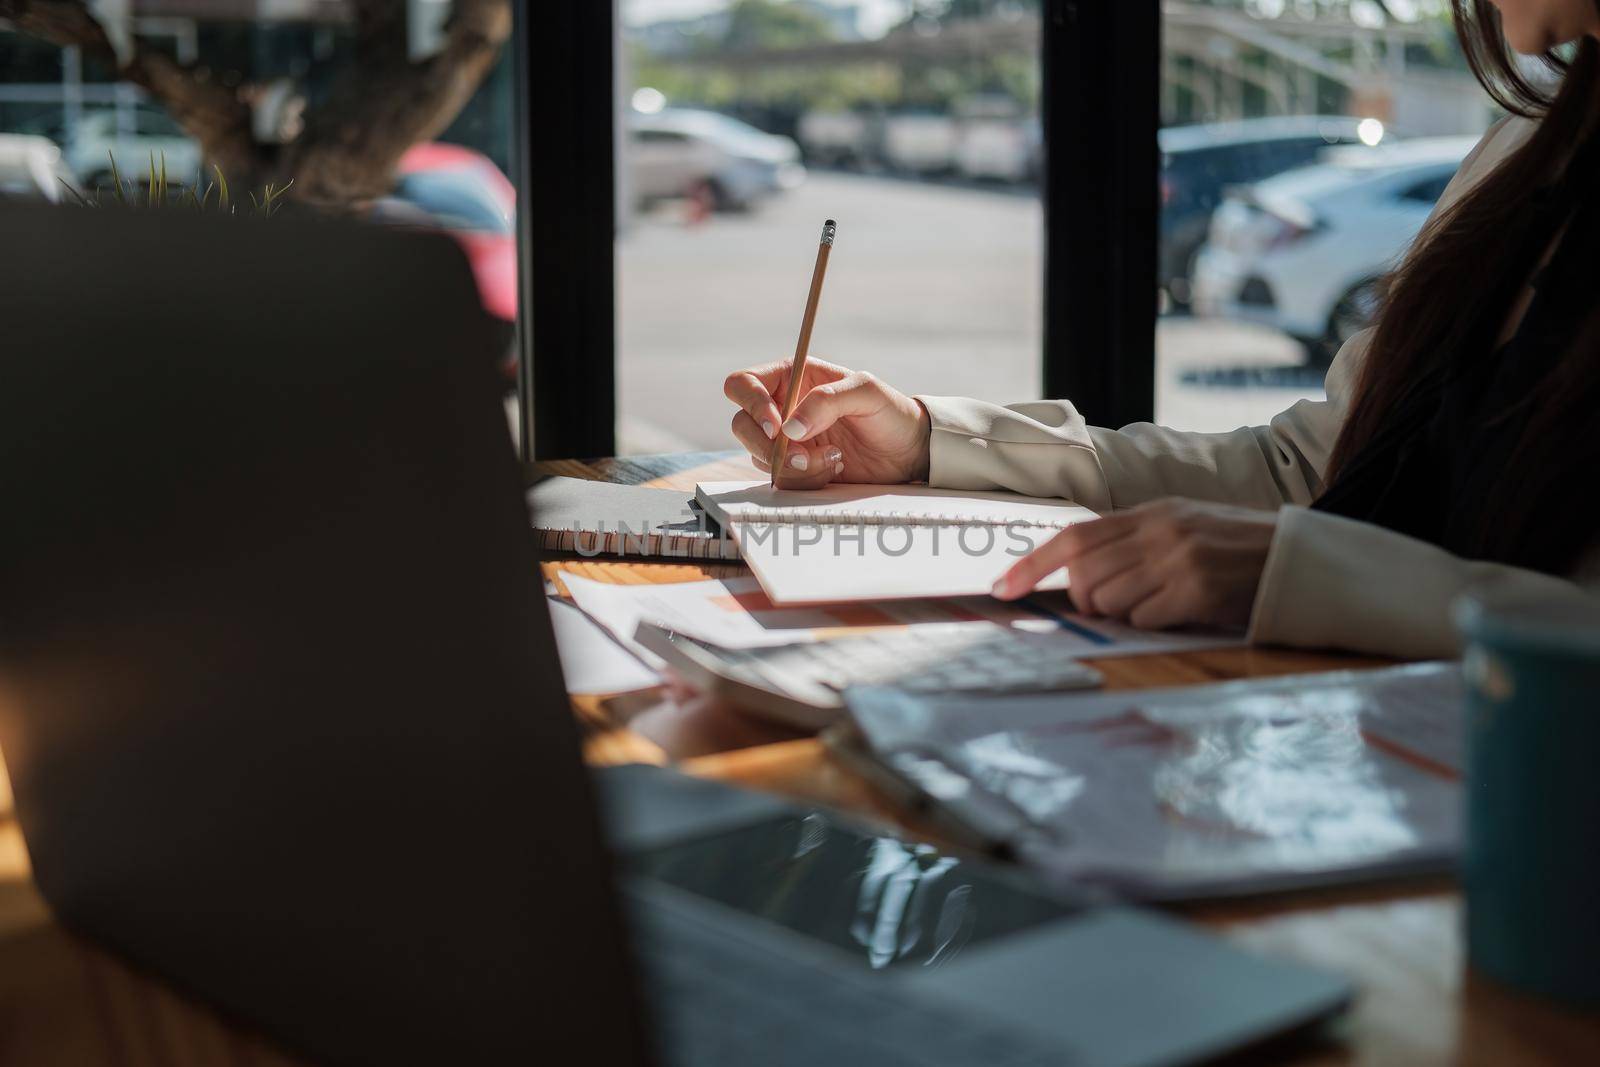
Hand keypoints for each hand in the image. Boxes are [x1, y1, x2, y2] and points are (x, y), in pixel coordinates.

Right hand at [723, 357, 930, 489]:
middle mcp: (782, 407)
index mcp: (792, 376)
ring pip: (760, 458)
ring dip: (795, 466)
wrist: (908, 453)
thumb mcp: (866, 392)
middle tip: (806, 454)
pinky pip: (781, 479)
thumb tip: (790, 428)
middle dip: (769, 446)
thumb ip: (827, 400)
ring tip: (835, 458)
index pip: (743, 384)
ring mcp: (786, 441)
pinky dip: (805, 480)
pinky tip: (834, 468)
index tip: (779, 429)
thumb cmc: (891, 412)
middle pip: (742, 426)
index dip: (752, 405)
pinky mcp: (795, 469)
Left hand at [991, 499, 1278, 629]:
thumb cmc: (1234, 551)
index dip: (1032, 564)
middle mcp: (1159, 531)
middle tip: (1122, 602)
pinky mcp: (1196, 590)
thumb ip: (1132, 543)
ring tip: (1160, 603)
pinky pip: (1142, 619)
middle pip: (1083, 574)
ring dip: (1122, 613)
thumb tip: (1076, 576)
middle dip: (1086, 599)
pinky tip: (1179, 612)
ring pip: (1107, 600)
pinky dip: (1151, 623)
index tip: (1001, 588)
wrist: (1297, 559)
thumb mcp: (1181, 528)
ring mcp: (1177, 559)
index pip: (1074, 537)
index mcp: (1150, 513)